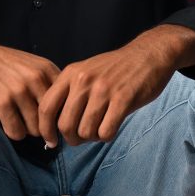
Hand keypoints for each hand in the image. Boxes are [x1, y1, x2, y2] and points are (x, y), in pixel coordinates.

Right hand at [0, 29, 62, 141]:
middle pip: (52, 120)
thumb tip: (61, 116)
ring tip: (15, 121)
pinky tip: (5, 122)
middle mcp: (36, 79)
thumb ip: (45, 83)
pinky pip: (17, 132)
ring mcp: (19, 91)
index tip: (50, 123)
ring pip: (35, 129)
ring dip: (26, 130)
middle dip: (43, 129)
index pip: (66, 103)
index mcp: (46, 69)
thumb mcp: (28, 65)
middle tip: (31, 127)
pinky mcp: (1, 103)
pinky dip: (12, 132)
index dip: (59, 117)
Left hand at [37, 39, 175, 147]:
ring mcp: (103, 89)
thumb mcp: (86, 71)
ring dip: (92, 137)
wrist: (149, 54)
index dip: (45, 129)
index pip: (46, 107)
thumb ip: (70, 93)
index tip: (51, 141)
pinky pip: (106, 132)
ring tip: (100, 128)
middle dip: (72, 138)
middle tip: (82, 137)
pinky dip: (107, 136)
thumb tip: (55, 125)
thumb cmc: (116, 69)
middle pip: (65, 125)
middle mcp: (83, 80)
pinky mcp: (123, 99)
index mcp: (71, 74)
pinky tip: (112, 126)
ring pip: (85, 131)